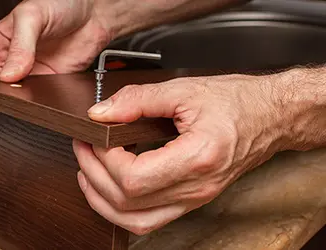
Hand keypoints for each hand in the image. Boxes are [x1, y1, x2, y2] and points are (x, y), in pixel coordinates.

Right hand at [0, 0, 112, 112]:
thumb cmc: (61, 4)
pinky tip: (39, 103)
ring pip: (12, 97)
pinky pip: (37, 99)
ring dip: (14, 103)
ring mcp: (30, 74)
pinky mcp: (49, 83)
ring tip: (20, 103)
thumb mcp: (33, 16)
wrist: (92, 15)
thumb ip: (20, 45)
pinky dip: (36, 105)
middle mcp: (10, 60)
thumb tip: (10, 74)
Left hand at [72, 73, 289, 234]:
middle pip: (127, 203)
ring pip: (135, 222)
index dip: (104, 159)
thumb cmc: (236, 102)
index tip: (94, 137)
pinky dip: (122, 210)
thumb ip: (137, 100)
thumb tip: (101, 113)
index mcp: (197, 158)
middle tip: (84, 149)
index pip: (133, 178)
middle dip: (94, 175)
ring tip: (88, 172)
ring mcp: (195, 198)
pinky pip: (150, 221)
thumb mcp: (184, 90)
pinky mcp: (193, 199)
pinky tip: (110, 190)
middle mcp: (196, 187)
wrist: (269, 117)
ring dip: (102, 201)